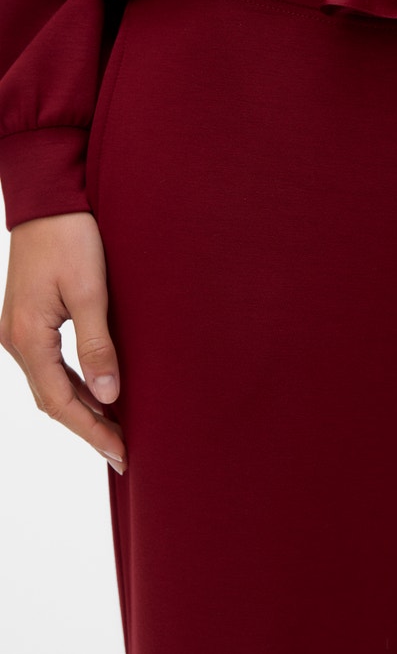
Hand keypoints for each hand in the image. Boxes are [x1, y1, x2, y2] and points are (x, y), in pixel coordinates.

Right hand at [0, 211, 126, 473]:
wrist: (48, 200)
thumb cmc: (71, 238)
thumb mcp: (90, 291)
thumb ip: (98, 345)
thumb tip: (109, 396)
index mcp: (28, 338)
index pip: (62, 402)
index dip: (92, 431)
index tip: (121, 454)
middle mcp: (16, 341)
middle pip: (52, 401)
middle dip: (87, 428)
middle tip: (123, 453)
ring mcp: (18, 331)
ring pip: (50, 386)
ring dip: (81, 410)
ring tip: (114, 432)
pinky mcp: (28, 321)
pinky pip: (49, 366)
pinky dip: (74, 386)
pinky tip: (97, 393)